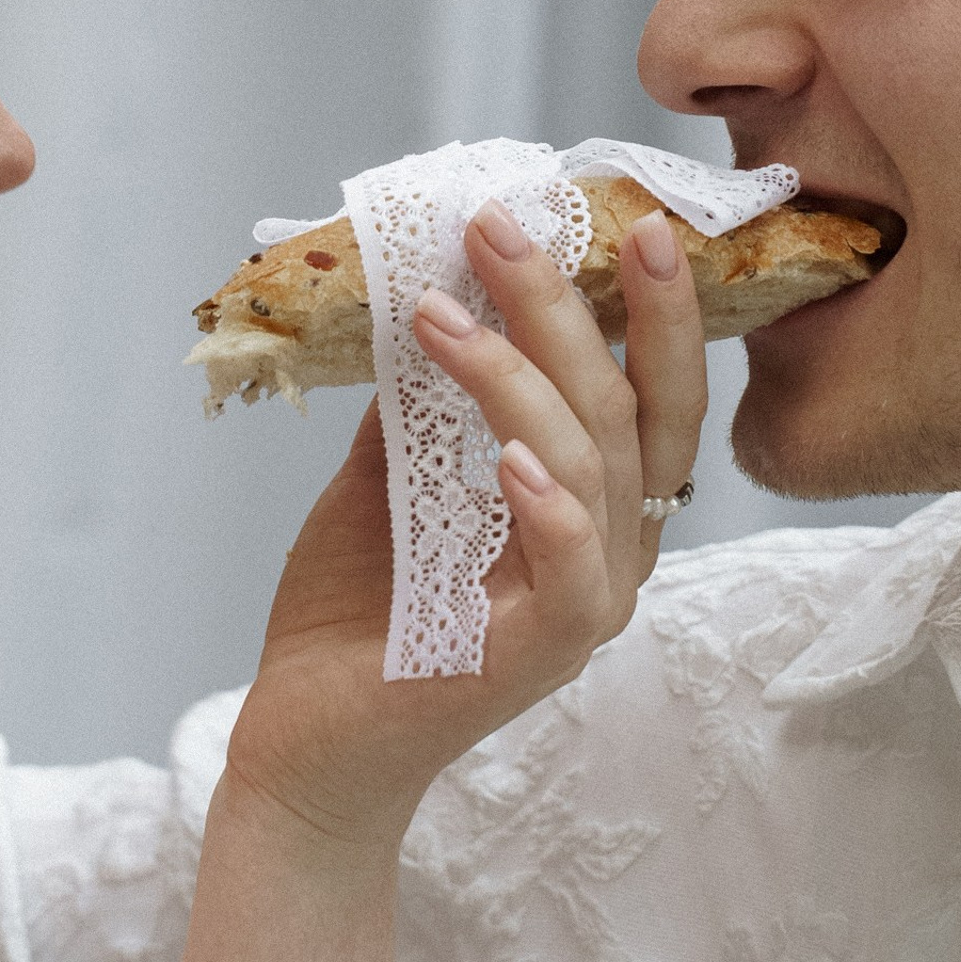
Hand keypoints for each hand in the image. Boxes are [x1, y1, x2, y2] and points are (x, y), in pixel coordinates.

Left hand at [219, 202, 708, 851]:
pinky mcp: (540, 657)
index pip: (649, 392)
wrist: (307, 742)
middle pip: (630, 408)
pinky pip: (572, 573)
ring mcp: (584, 607)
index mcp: (593, 505)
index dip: (653, 309)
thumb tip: (427, 283)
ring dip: (518, 376)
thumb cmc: (356, 610)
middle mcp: (612, 551)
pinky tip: (508, 458)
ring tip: (439, 313)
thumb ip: (424, 400)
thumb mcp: (390, 476)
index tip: (628, 219)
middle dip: (577, 305)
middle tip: (504, 227)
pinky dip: (547, 507)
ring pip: (593, 465)